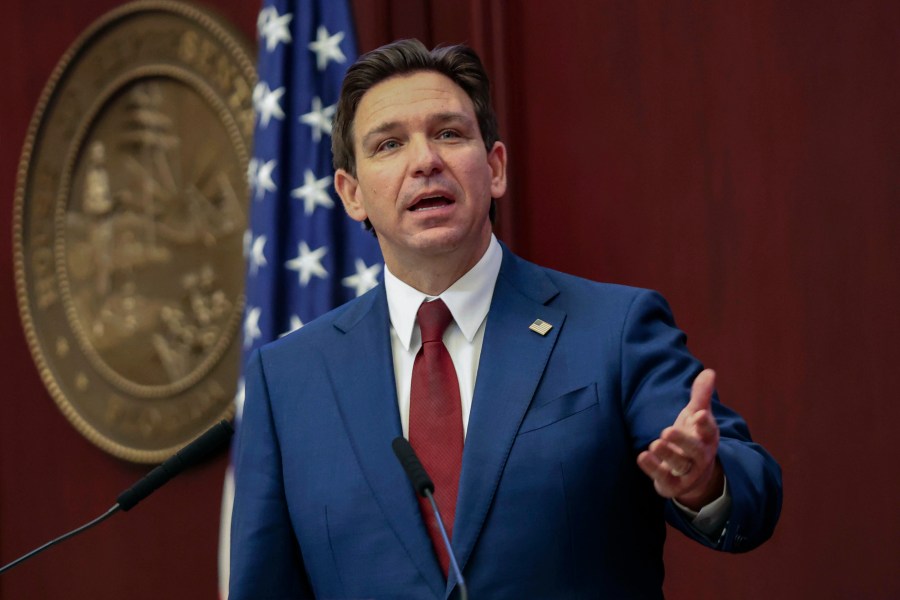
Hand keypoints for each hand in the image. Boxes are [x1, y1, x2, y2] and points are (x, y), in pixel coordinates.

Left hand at [636, 369, 723, 510]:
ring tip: (655, 443)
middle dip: (682, 441)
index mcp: (707, 438)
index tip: (700, 414)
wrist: (695, 475)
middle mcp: (700, 456)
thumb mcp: (696, 416)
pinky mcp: (672, 483)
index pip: (709, 431)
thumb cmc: (694, 437)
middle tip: (667, 430)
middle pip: (695, 450)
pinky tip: (642, 456)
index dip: (705, 424)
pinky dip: (653, 468)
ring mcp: (687, 472)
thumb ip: (701, 396)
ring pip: (679, 465)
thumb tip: (709, 371)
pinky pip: (663, 477)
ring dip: (668, 455)